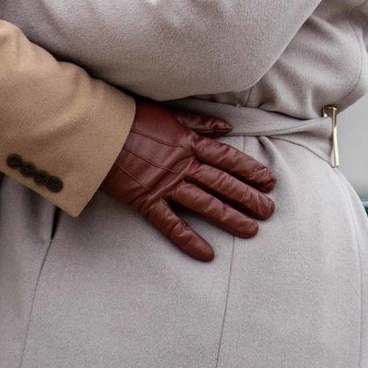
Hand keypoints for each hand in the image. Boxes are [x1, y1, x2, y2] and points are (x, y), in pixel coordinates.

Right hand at [102, 100, 278, 261]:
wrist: (98, 130)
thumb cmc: (130, 118)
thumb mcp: (169, 113)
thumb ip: (198, 122)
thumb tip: (226, 126)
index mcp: (189, 142)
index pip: (227, 158)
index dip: (250, 170)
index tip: (269, 180)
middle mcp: (183, 164)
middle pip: (223, 183)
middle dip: (249, 197)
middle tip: (269, 210)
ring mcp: (166, 184)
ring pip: (206, 204)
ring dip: (230, 218)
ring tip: (252, 230)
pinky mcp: (147, 201)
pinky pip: (172, 224)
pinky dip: (190, 240)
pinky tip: (208, 253)